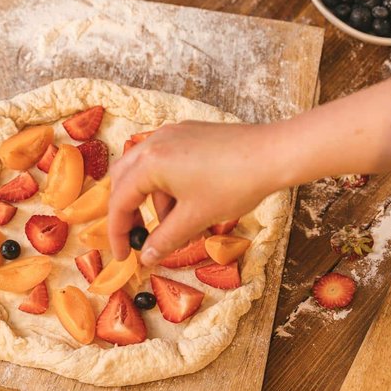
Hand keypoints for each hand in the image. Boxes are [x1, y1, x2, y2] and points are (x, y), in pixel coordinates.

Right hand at [107, 120, 275, 264]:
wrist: (272, 154)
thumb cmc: (234, 184)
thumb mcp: (195, 218)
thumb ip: (165, 239)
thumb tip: (146, 257)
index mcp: (149, 163)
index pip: (119, 202)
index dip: (118, 233)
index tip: (122, 255)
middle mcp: (154, 143)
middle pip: (124, 181)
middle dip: (128, 212)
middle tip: (140, 238)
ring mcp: (172, 134)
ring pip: (146, 171)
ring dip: (154, 201)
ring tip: (178, 226)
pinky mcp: (189, 133)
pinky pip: (165, 161)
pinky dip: (168, 185)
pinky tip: (190, 204)